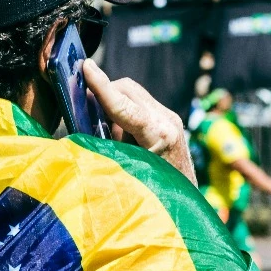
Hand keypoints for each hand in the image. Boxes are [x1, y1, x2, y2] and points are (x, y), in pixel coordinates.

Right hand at [83, 59, 194, 184]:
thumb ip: (106, 143)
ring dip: (113, 101)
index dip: (102, 86)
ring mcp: (171, 118)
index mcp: (158, 135)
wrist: (185, 203)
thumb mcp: (124, 169)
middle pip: (128, 88)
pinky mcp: (170, 119)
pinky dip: (124, 110)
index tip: (86, 67)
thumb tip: (86, 121)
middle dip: (104, 91)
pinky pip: (141, 103)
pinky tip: (120, 131)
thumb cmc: (152, 193)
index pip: (124, 104)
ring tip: (104, 124)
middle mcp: (168, 121)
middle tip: (84, 105)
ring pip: (134, 93)